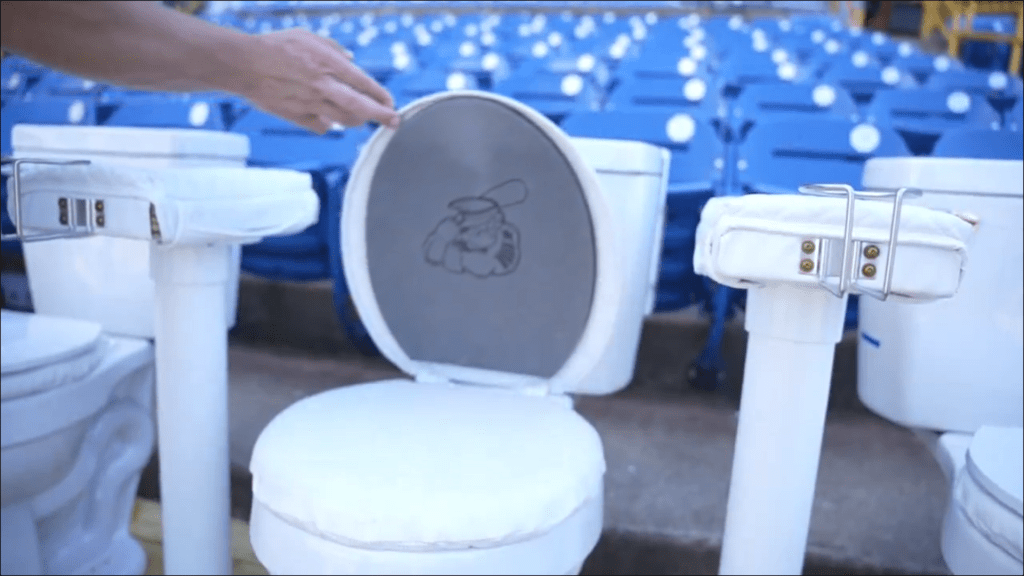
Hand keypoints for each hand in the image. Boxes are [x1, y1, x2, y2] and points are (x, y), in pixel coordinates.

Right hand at [236, 28, 399, 133]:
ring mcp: (311, 104)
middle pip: (361, 107)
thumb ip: (333, 49)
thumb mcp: (309, 37)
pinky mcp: (298, 116)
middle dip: (382, 116)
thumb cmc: (275, 46)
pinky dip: (329, 124)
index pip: (364, 83)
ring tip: (362, 119)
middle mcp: (324, 87)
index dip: (381, 95)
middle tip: (393, 122)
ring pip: (344, 120)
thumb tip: (351, 60)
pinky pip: (322, 126)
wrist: (244, 64)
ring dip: (357, 121)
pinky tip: (329, 119)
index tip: (391, 102)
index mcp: (329, 65)